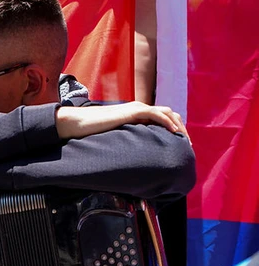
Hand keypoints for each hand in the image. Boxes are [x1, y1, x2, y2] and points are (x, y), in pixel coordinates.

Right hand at [56, 102, 187, 140]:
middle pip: (170, 115)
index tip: (179, 146)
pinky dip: (168, 123)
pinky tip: (174, 134)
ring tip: (184, 141)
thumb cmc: (90, 132)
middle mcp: (140, 109)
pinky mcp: (133, 111)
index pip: (163, 118)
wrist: (78, 123)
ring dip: (179, 126)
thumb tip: (130, 157)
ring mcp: (137, 108)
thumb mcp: (114, 137)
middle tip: (187, 146)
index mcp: (136, 115)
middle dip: (181, 129)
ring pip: (167, 113)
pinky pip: (157, 114)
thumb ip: (125, 141)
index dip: (174, 130)